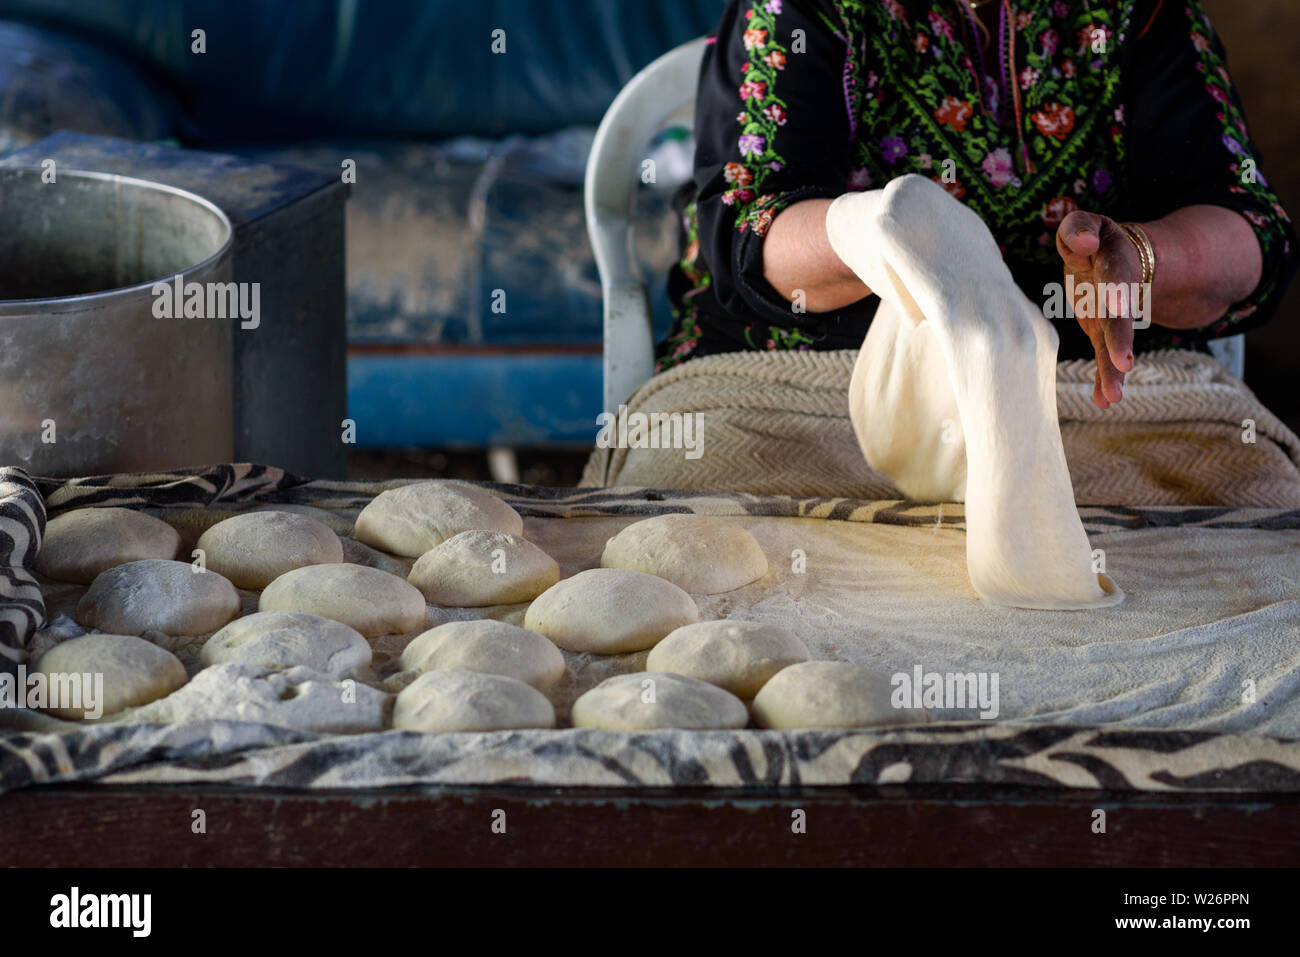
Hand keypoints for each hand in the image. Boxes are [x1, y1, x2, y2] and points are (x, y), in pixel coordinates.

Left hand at [1055, 210, 1140, 408]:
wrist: (1109, 259)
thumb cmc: (1089, 239)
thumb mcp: (1082, 225)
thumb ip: (1079, 228)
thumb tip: (1084, 244)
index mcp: (1114, 262)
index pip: (1115, 274)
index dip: (1116, 289)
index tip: (1118, 306)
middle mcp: (1116, 294)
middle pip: (1119, 317)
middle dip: (1120, 340)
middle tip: (1124, 363)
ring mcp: (1110, 317)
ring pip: (1112, 344)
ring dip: (1112, 370)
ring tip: (1113, 396)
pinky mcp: (1101, 333)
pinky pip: (1101, 358)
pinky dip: (1102, 379)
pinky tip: (1103, 402)